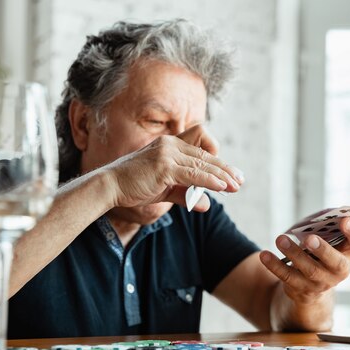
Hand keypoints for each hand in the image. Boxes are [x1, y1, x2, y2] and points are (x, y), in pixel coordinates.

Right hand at [107, 125, 243, 211]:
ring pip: (202, 165)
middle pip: (205, 156)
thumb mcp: (164, 190)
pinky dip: (209, 181)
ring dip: (221, 176)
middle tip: (240, 181)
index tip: (231, 176)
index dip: (218, 164)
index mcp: (169, 145)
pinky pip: (193, 174)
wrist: (109, 187)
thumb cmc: (133, 187)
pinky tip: (222, 187)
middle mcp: (170, 144)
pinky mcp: (163, 166)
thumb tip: (206, 205)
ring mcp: (166, 154)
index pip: (201, 152)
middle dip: (225, 170)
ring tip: (235, 187)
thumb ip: (185, 195)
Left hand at [259, 218, 349, 304]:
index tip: (345, 219)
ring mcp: (321, 282)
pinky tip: (264, 254)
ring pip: (309, 270)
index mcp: (348, 253)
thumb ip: (326, 226)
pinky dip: (275, 265)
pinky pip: (287, 277)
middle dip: (323, 249)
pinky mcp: (301, 288)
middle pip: (335, 262)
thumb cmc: (320, 250)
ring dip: (294, 254)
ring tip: (280, 239)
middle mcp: (339, 270)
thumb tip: (320, 216)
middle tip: (309, 238)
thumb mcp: (327, 238)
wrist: (311, 284)